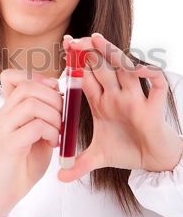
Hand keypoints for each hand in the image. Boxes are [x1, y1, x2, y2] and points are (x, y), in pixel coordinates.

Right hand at [0, 69, 62, 216]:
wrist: (4, 192)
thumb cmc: (23, 162)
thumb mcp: (36, 132)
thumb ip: (43, 114)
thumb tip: (59, 95)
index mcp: (8, 109)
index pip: (11, 76)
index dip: (36, 77)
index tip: (53, 91)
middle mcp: (3, 115)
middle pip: (28, 87)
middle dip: (53, 98)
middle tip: (61, 116)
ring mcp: (4, 128)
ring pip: (32, 104)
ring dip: (54, 116)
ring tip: (57, 132)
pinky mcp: (9, 144)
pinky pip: (35, 126)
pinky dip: (51, 132)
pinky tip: (52, 143)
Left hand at [58, 33, 182, 181]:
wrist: (154, 161)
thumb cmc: (129, 150)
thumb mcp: (99, 157)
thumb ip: (79, 163)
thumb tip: (59, 177)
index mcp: (102, 102)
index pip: (86, 77)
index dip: (75, 62)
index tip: (63, 47)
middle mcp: (117, 95)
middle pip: (102, 67)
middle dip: (88, 52)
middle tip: (73, 40)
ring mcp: (135, 99)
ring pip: (125, 69)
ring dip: (113, 54)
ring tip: (97, 40)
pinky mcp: (154, 108)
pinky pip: (156, 86)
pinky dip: (150, 75)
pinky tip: (138, 69)